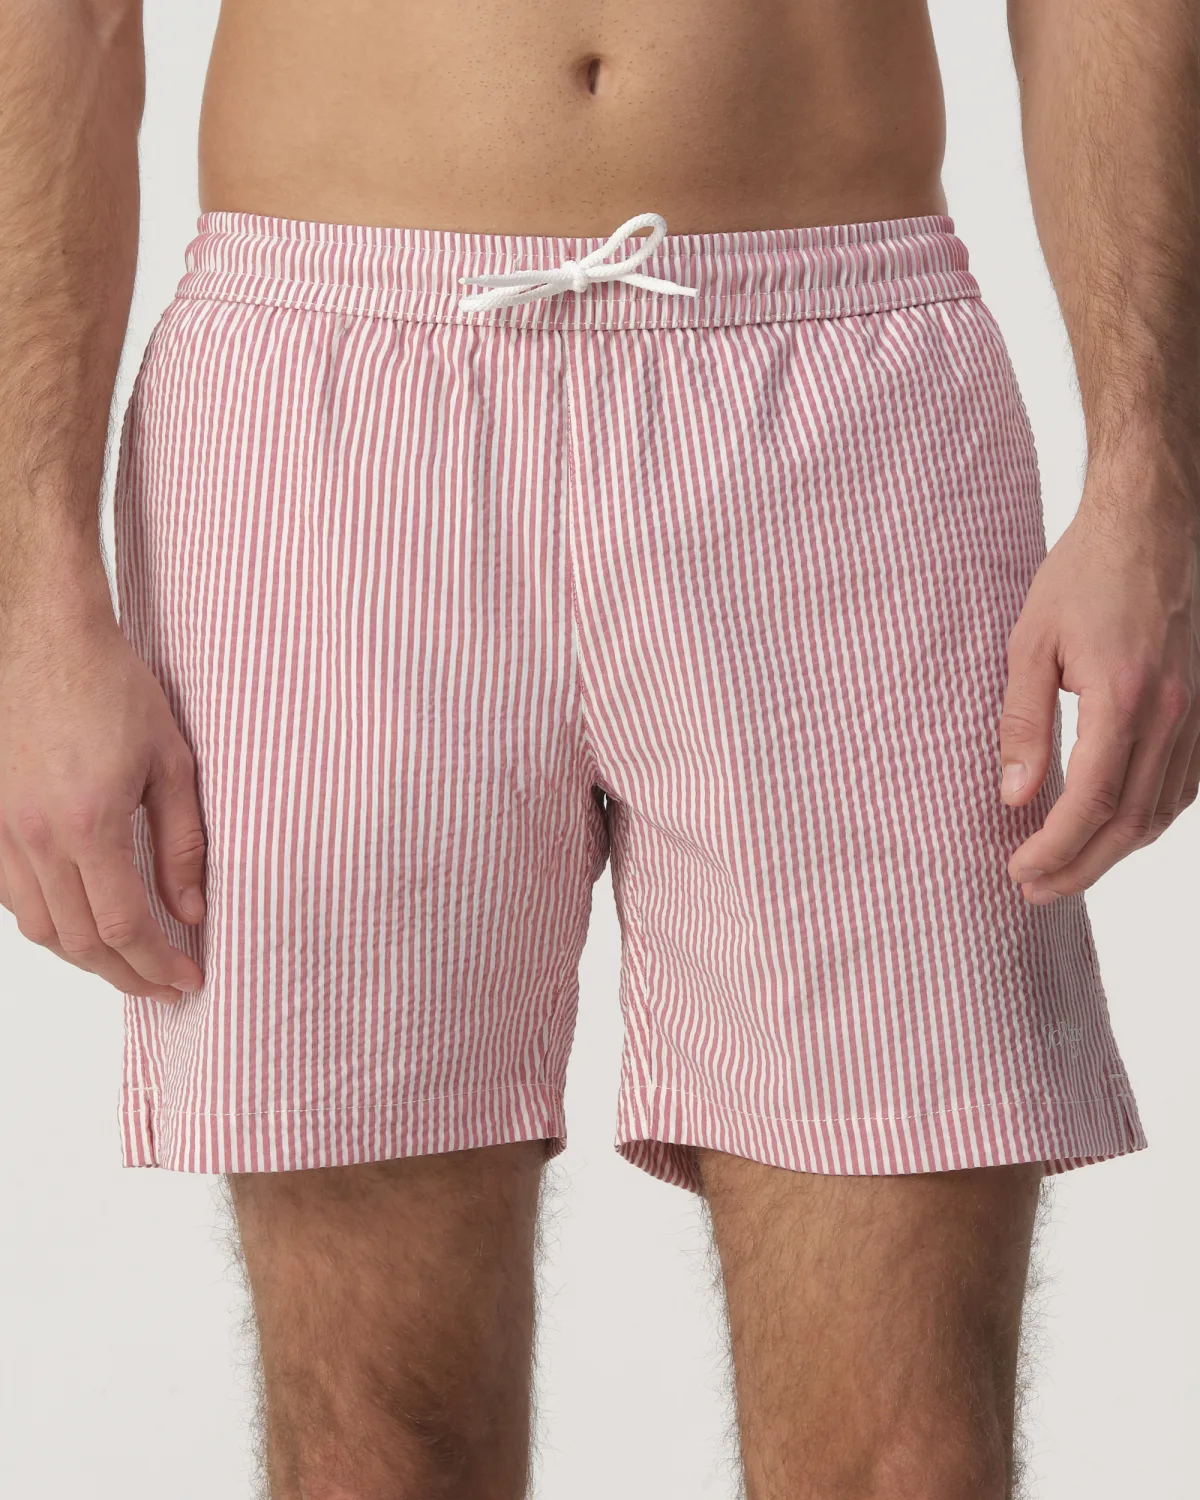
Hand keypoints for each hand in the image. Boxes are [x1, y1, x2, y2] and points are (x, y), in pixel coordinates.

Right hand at [0, 606, 206, 999]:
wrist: (44, 637)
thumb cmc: (111, 688)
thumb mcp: (172, 762)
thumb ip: (183, 843)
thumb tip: (191, 910)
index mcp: (88, 824)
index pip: (124, 927)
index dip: (158, 963)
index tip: (187, 979)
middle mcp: (35, 837)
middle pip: (80, 941)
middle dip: (127, 974)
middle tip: (163, 984)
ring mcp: (1, 830)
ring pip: (40, 927)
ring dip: (85, 957)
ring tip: (128, 964)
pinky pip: (11, 896)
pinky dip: (49, 922)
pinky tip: (82, 922)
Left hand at [999, 462, 1199, 903]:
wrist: (1152, 525)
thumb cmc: (1084, 575)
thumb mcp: (1030, 643)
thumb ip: (1023, 724)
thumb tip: (1014, 797)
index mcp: (1123, 697)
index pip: (1089, 802)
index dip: (1054, 848)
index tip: (1018, 871)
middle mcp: (1171, 714)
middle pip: (1128, 822)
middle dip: (1079, 866)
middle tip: (1032, 890)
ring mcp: (1197, 714)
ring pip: (1161, 812)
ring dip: (1113, 852)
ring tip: (1064, 870)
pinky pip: (1183, 786)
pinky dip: (1148, 820)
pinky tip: (1114, 830)